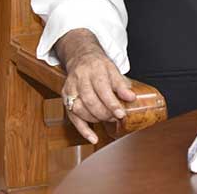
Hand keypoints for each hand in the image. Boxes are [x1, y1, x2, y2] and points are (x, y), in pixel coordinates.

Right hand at [56, 29, 136, 143]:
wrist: (81, 58)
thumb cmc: (99, 66)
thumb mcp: (113, 69)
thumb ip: (122, 85)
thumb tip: (131, 98)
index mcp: (94, 69)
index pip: (102, 89)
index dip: (112, 104)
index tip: (121, 114)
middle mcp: (80, 78)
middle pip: (90, 100)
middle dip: (105, 113)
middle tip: (116, 116)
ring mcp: (70, 89)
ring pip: (80, 109)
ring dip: (95, 119)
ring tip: (108, 119)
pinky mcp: (65, 98)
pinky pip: (72, 117)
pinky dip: (83, 130)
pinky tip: (93, 138)